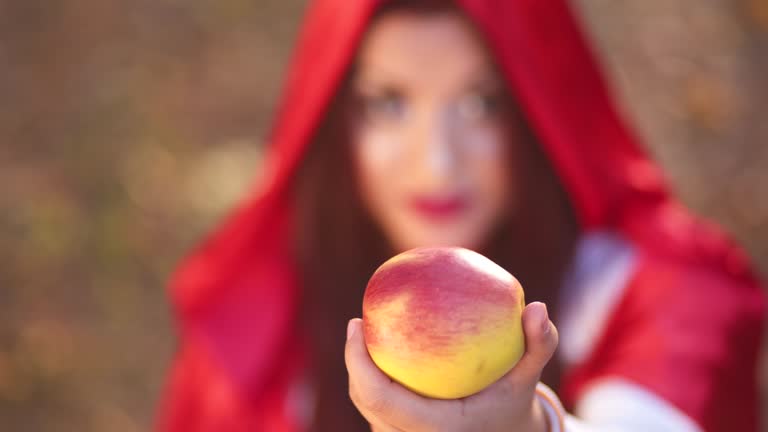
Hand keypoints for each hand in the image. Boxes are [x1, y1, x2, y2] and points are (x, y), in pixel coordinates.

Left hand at [344, 302, 557, 431]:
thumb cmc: (515, 404)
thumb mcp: (531, 377)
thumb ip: (539, 344)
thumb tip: (538, 307)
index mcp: (435, 428)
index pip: (380, 397)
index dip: (357, 361)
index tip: (356, 322)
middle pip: (364, 400)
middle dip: (354, 361)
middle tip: (358, 322)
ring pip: (367, 405)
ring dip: (360, 371)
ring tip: (363, 334)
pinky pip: (377, 407)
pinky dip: (373, 380)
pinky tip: (379, 350)